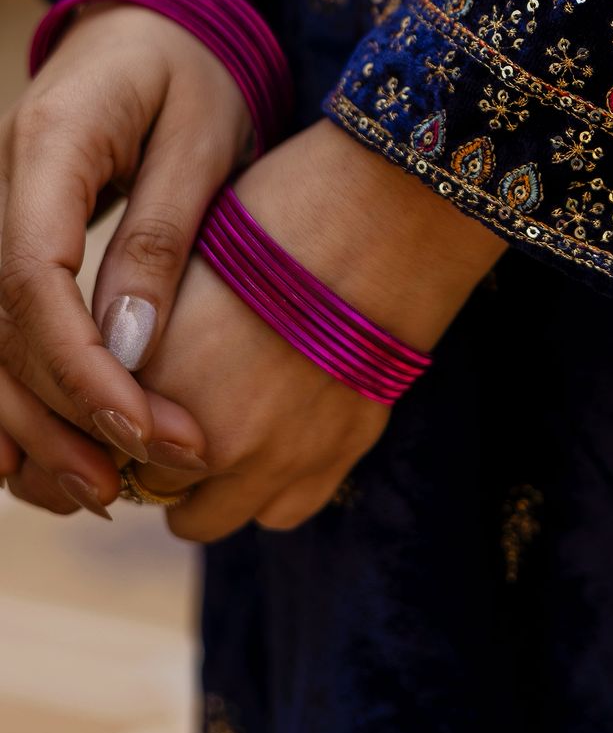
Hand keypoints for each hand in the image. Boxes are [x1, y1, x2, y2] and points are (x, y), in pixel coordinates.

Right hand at [0, 0, 249, 514]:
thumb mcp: (201, 139)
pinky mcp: (13, 239)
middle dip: (59, 415)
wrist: (156, 17)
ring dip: (31, 422)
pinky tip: (45, 460)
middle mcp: (2, 185)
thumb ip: (160, 239)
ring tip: (98, 491)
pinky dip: (16, 395)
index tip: (140, 430)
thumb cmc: (192, 67)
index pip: (31, 277)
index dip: (78, 368)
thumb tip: (129, 352)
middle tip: (130, 484)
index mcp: (49, 147)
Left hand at [130, 119, 506, 539]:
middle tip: (178, 406)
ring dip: (206, 484)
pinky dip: (270, 484)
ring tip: (226, 423)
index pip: (104, 435)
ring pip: (209, 518)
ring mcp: (277, 459)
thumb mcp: (186, 262)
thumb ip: (143, 335)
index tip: (133, 388)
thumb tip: (124, 365)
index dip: (117, 409)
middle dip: (155, 454)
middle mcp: (205, 439)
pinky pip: (281, 510)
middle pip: (151, 487)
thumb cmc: (282, 214)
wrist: (387, 214)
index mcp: (149, 383)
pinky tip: (279, 433)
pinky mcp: (337, 458)